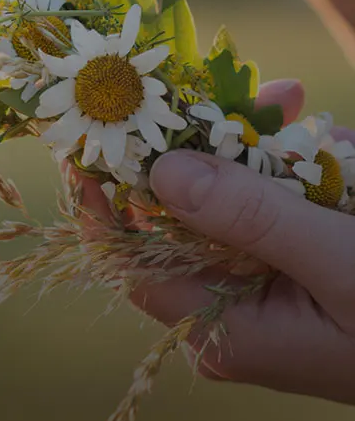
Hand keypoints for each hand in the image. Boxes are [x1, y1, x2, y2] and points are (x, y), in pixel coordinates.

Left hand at [70, 79, 354, 403]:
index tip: (91, 138)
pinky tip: (339, 152)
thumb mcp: (334, 265)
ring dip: (271, 150)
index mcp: (222, 328)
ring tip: (306, 109)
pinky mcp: (299, 268)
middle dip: (216, 145)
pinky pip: (282, 207)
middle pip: (190, 213)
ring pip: (240, 198)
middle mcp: (231, 309)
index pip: (131, 261)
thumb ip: (252, 219)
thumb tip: (162, 171)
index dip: (104, 202)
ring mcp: (266, 287)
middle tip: (259, 92)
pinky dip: (304, 171)